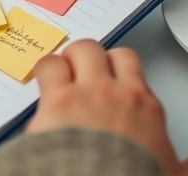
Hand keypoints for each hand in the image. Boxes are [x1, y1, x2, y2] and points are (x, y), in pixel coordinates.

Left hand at [26, 40, 179, 174]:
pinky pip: (45, 67)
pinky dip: (43, 73)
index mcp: (143, 106)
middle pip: (94, 49)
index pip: (127, 62)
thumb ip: (177, 163)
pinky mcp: (55, 100)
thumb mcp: (165, 171)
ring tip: (55, 75)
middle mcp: (113, 92)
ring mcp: (83, 93)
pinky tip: (40, 83)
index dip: (112, 66)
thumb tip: (185, 166)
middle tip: (75, 71)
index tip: (106, 77)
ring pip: (71, 52)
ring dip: (61, 61)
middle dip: (83, 57)